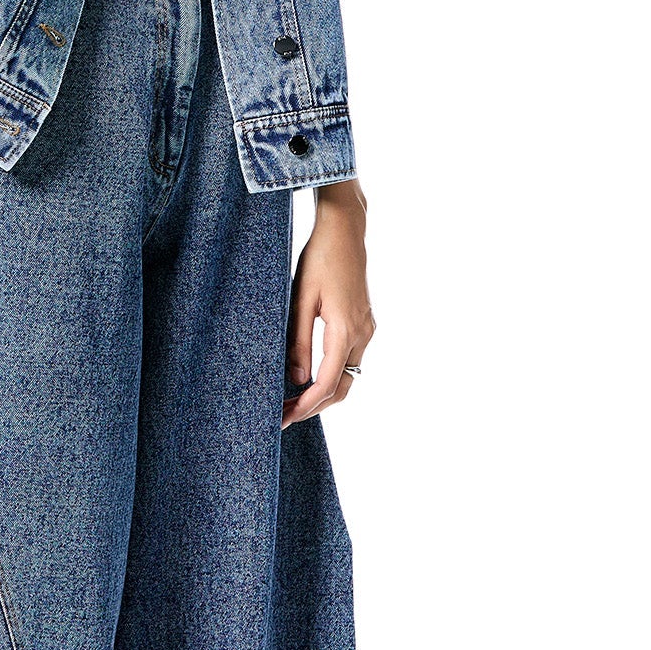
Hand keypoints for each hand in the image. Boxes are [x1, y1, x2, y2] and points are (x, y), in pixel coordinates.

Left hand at [283, 181, 374, 427]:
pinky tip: (308, 375)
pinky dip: (331, 375)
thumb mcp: (300, 299)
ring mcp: (366, 329)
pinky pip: (349, 359)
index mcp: (345, 331)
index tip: (284, 418)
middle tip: (283, 415)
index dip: (306, 406)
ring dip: (323, 393)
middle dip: (314, 407)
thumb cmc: (319, 259)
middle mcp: (362, 334)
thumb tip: (297, 379)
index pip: (328, 383)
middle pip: (342, 388)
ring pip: (348, 376)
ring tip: (291, 399)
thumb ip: (299, 341)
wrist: (345, 231)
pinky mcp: (364, 323)